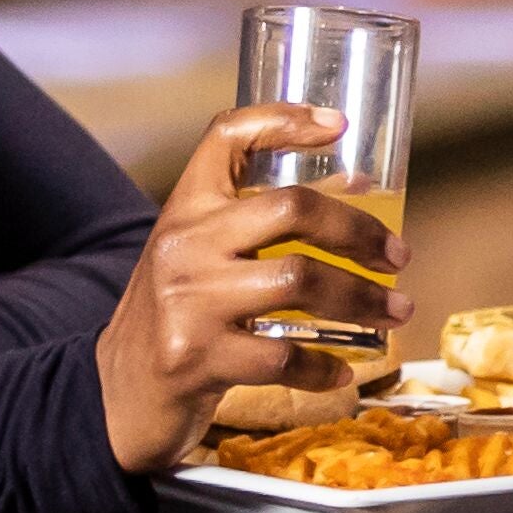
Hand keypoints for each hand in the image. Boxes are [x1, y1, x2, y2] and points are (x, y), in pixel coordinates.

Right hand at [96, 106, 403, 473]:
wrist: (115, 392)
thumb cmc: (178, 316)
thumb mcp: (203, 255)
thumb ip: (259, 222)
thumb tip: (362, 187)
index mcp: (185, 207)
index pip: (225, 137)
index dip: (282, 120)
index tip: (338, 127)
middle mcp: (184, 244)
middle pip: (291, 208)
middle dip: (359, 231)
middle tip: (397, 257)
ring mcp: (188, 301)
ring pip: (299, 280)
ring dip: (362, 299)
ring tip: (396, 312)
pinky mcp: (196, 358)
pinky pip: (283, 357)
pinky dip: (324, 366)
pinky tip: (343, 370)